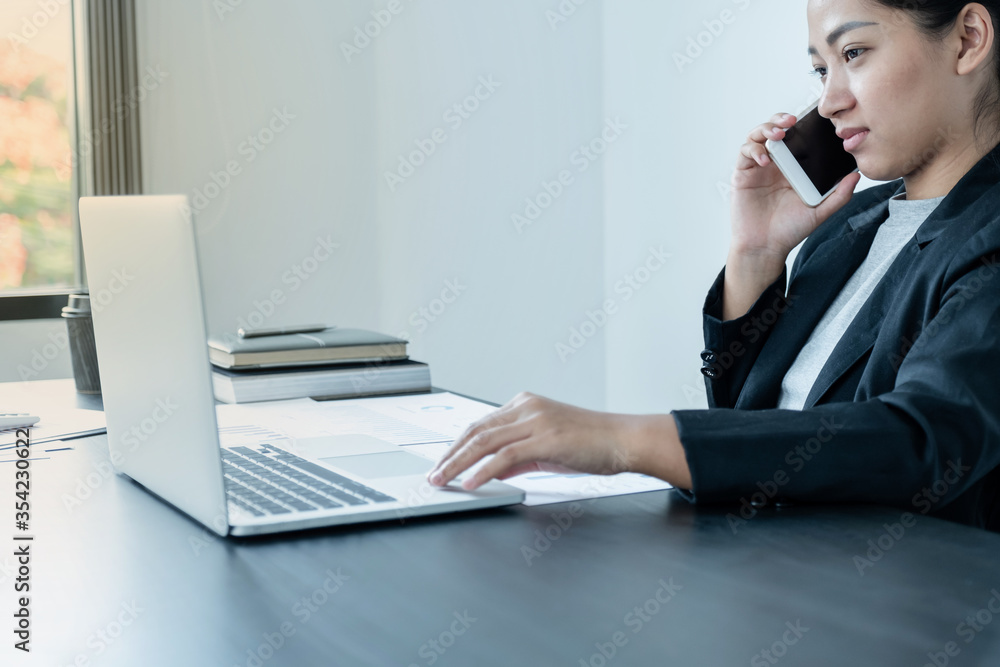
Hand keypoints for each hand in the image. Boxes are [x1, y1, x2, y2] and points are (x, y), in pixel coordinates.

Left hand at [426, 392, 691, 490]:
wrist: (624, 440)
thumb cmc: (593, 444)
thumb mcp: (548, 448)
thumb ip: (519, 457)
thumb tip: (492, 470)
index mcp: (526, 404)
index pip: (482, 424)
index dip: (458, 445)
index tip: (444, 461)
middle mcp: (527, 407)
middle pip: (477, 430)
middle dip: (451, 454)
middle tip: (435, 473)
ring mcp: (536, 421)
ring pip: (485, 441)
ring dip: (459, 463)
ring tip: (444, 479)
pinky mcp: (545, 438)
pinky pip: (505, 456)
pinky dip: (484, 470)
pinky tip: (471, 482)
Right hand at [732, 112, 860, 256]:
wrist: (765, 247)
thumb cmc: (790, 230)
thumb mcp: (820, 212)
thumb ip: (839, 195)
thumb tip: (857, 176)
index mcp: (793, 169)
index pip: (795, 138)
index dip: (800, 125)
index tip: (811, 120)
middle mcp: (774, 164)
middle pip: (774, 130)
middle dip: (780, 119)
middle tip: (791, 120)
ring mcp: (757, 168)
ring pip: (757, 137)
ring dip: (765, 129)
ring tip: (777, 134)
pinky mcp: (742, 175)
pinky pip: (745, 153)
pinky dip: (753, 150)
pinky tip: (765, 160)